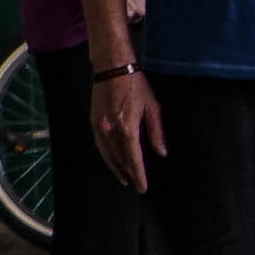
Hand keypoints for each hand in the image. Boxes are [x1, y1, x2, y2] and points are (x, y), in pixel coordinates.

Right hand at [87, 62, 153, 186]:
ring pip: (107, 154)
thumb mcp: (153, 109)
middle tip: (136, 186)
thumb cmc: (136, 86)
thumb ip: (156, 133)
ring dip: (115, 168)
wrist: (112, 67)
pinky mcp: (93, 120)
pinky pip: (99, 144)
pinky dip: (106, 156)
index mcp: (127, 128)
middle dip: (128, 174)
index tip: (143, 187)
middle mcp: (111, 129)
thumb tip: (161, 153)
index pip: (133, 159)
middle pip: (119, 159)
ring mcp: (100, 125)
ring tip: (124, 179)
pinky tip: (112, 162)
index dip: (138, 175)